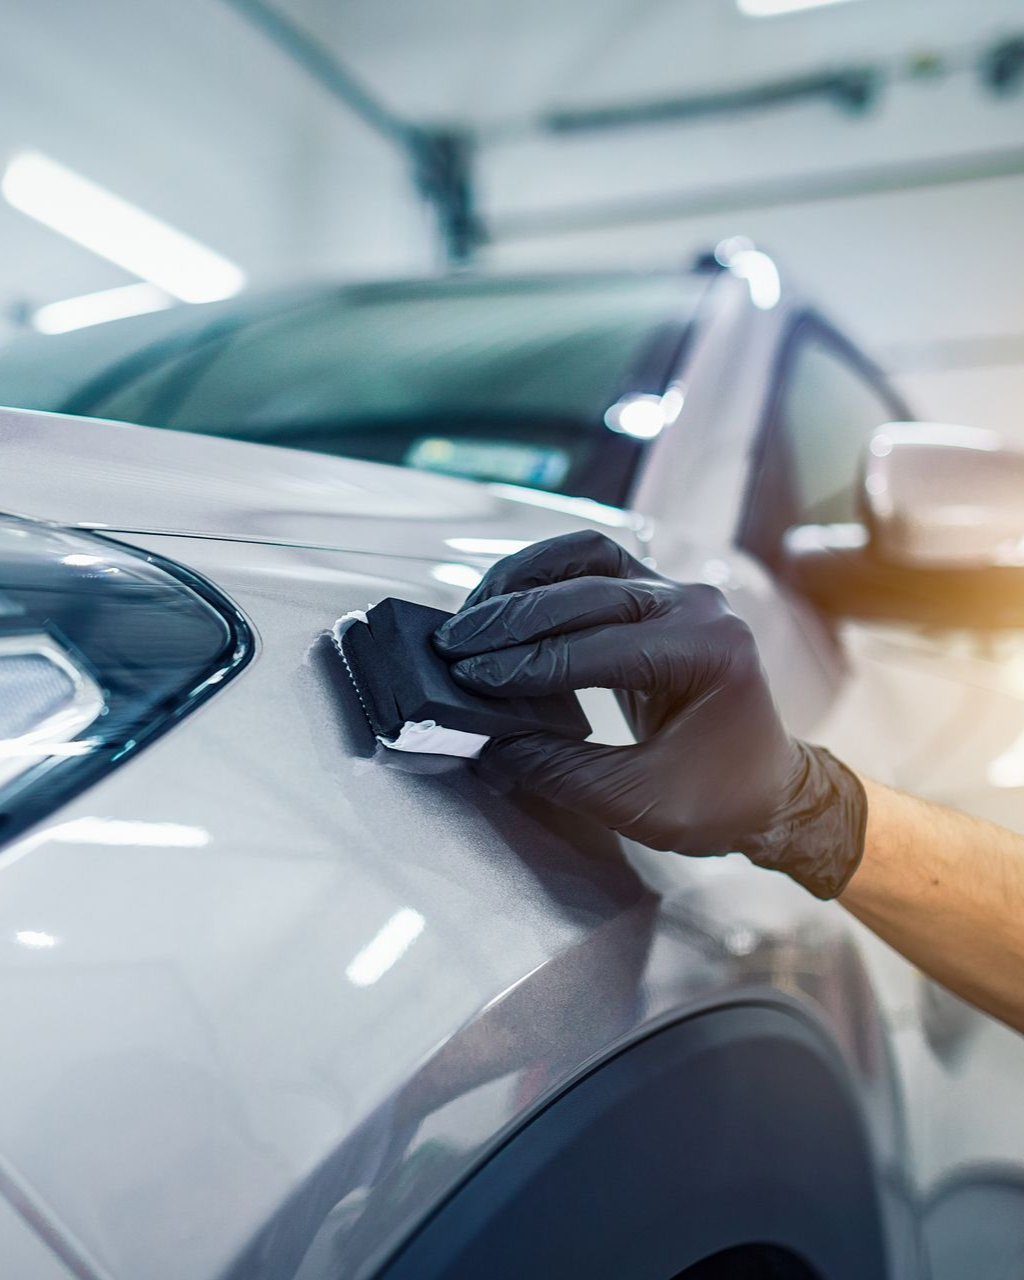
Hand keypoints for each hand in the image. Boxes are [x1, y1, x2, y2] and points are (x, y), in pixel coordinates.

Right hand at [434, 531, 865, 898]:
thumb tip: (488, 740)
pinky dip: (544, 575)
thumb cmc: (718, 800)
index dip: (528, 665)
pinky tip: (503, 599)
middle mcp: (698, 606)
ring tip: (472, 614)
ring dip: (525, 579)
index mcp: (709, 651)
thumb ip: (559, 769)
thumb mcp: (638, 801)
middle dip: (514, 621)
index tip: (471, 679)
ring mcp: (678, 592)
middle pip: (589, 592)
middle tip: (455, 647)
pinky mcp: (656, 594)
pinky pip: (593, 565)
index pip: (600, 648)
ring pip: (588, 558)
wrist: (768, 788)